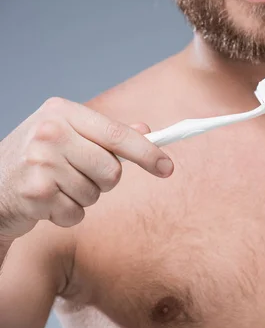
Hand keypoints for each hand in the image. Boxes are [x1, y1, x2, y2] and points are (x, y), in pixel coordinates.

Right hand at [0, 97, 173, 239]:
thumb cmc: (35, 159)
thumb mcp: (67, 136)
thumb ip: (106, 134)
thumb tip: (146, 131)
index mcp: (62, 112)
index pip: (116, 134)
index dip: (146, 152)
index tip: (167, 167)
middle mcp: (49, 132)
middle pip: (112, 170)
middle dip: (103, 181)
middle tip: (78, 175)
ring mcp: (40, 162)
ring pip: (96, 194)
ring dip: (82, 198)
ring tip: (57, 187)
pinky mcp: (34, 193)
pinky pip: (76, 213)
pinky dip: (66, 214)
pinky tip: (46, 202)